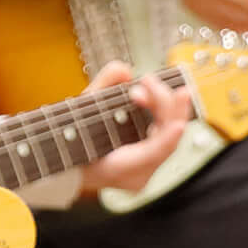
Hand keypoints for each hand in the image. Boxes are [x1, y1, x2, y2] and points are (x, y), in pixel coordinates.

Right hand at [68, 60, 192, 199]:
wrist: (68, 166)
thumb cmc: (70, 141)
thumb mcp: (79, 110)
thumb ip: (102, 86)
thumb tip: (124, 71)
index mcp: (119, 170)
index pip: (152, 155)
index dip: (168, 137)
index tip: (179, 123)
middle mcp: (137, 176)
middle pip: (167, 143)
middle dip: (167, 108)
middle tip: (160, 83)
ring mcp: (145, 173)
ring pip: (168, 139)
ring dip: (165, 109)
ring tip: (149, 84)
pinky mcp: (149, 165)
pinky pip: (164, 139)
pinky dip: (162, 117)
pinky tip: (156, 98)